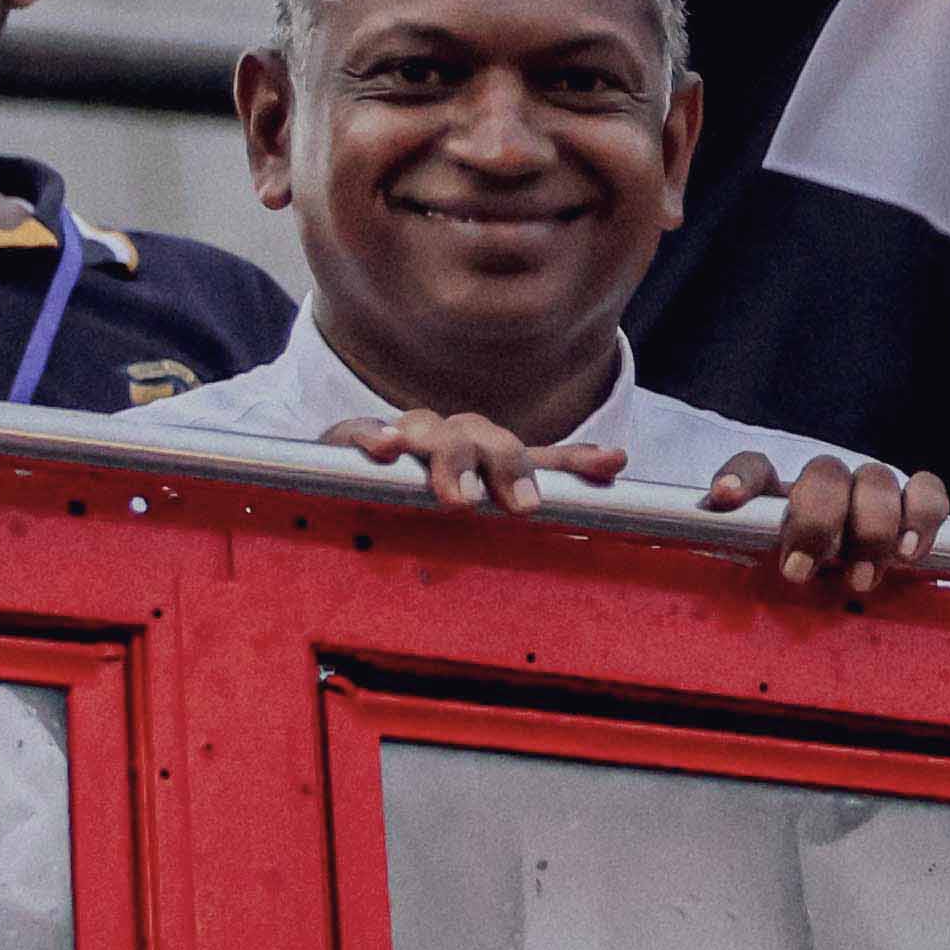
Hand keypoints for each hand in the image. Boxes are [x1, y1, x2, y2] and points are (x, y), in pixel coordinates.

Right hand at [333, 410, 625, 516]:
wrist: (336, 491)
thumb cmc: (413, 508)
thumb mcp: (477, 520)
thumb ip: (537, 510)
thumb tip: (612, 482)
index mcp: (482, 458)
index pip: (534, 454)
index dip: (574, 459)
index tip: (612, 465)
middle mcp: (447, 439)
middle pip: (482, 435)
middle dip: (506, 465)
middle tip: (522, 508)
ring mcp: (399, 438)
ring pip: (428, 429)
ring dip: (448, 457)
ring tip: (460, 498)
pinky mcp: (346, 442)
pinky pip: (358, 429)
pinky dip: (372, 436)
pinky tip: (384, 450)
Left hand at [708, 449, 937, 603]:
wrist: (852, 586)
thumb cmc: (804, 580)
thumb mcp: (765, 577)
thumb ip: (746, 558)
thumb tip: (720, 542)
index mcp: (780, 496)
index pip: (756, 468)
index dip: (740, 477)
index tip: (725, 498)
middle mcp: (826, 485)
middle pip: (825, 473)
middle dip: (816, 522)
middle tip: (799, 572)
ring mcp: (871, 490)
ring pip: (877, 480)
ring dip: (871, 529)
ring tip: (860, 580)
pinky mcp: (913, 506)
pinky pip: (929, 493)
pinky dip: (922, 516)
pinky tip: (910, 551)